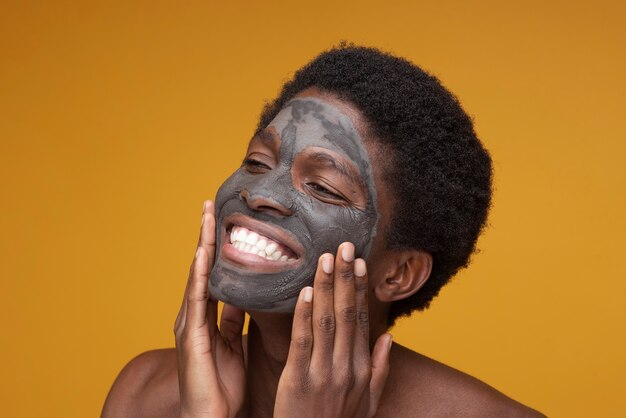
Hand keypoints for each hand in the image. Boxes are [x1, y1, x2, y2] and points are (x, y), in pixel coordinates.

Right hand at [174, 201, 245, 417]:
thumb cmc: (221, 386)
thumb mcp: (234, 343)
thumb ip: (235, 318)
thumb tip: (248, 295)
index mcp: (206, 316)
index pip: (213, 272)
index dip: (217, 245)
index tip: (223, 218)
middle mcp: (194, 315)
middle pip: (201, 266)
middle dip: (206, 235)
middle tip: (210, 204)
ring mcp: (189, 323)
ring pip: (197, 275)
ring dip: (202, 244)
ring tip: (206, 215)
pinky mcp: (191, 336)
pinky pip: (197, 299)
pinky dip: (201, 274)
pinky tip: (204, 253)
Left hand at [274, 242, 391, 417]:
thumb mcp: (368, 403)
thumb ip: (380, 369)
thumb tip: (389, 336)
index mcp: (361, 369)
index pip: (362, 319)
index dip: (360, 289)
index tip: (359, 262)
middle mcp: (346, 367)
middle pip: (347, 313)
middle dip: (346, 277)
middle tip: (345, 245)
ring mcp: (323, 373)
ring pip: (327, 321)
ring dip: (327, 286)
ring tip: (327, 258)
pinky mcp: (298, 380)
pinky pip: (303, 341)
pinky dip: (305, 314)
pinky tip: (306, 291)